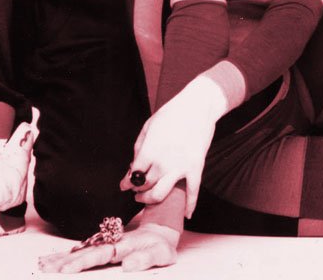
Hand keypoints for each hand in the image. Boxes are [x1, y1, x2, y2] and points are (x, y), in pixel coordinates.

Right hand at [38, 223, 178, 273]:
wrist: (161, 232)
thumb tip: (127, 265)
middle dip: (65, 261)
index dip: (82, 262)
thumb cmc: (161, 246)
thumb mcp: (161, 254)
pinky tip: (57, 260)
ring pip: (81, 251)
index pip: (98, 255)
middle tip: (45, 268)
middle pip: (84, 252)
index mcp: (122, 246)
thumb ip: (146, 259)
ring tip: (43, 263)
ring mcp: (106, 245)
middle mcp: (110, 244)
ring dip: (63, 257)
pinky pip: (84, 252)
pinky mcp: (104, 248)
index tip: (66, 269)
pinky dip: (69, 256)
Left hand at [120, 77, 226, 217]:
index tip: (124, 185)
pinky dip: (189, 206)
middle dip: (137, 190)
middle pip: (144, 186)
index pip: (133, 175)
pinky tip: (186, 215)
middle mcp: (163, 161)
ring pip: (160, 195)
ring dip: (150, 200)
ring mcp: (181, 166)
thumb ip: (139, 147)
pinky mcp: (196, 168)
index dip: (126, 183)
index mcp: (150, 149)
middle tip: (135, 190)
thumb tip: (134, 166)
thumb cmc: (172, 113)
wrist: (198, 106)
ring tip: (146, 198)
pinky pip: (192, 193)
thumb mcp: (149, 125)